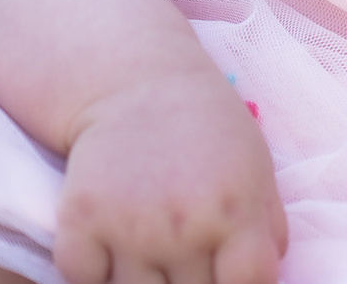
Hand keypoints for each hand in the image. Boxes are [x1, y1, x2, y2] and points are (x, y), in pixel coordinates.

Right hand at [54, 70, 285, 283]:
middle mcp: (182, 224)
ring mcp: (127, 227)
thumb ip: (267, 230)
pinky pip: (83, 281)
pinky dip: (94, 275)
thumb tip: (264, 281)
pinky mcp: (79, 222)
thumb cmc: (207, 128)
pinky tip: (110, 250)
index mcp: (234, 209)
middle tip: (187, 260)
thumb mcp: (256, 169)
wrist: (137, 82)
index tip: (227, 276)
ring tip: (154, 255)